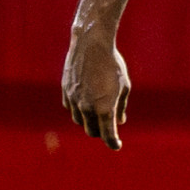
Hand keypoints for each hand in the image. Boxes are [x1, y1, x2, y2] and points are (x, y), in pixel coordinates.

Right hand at [61, 0, 133, 150]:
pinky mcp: (66, 92)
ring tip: (97, 115)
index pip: (108, 135)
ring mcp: (74, 101)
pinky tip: (86, 104)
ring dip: (89, 122)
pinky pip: (71, 109)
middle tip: (107, 129)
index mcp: (104, 108)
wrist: (91, 44)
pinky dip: (79, 111)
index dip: (113, 143)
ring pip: (80, 121)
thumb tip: (119, 121)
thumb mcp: (124, 85)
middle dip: (100, 133)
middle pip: (92, 131)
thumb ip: (121, 106)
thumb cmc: (112, 63)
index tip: (116, 145)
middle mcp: (87, 107)